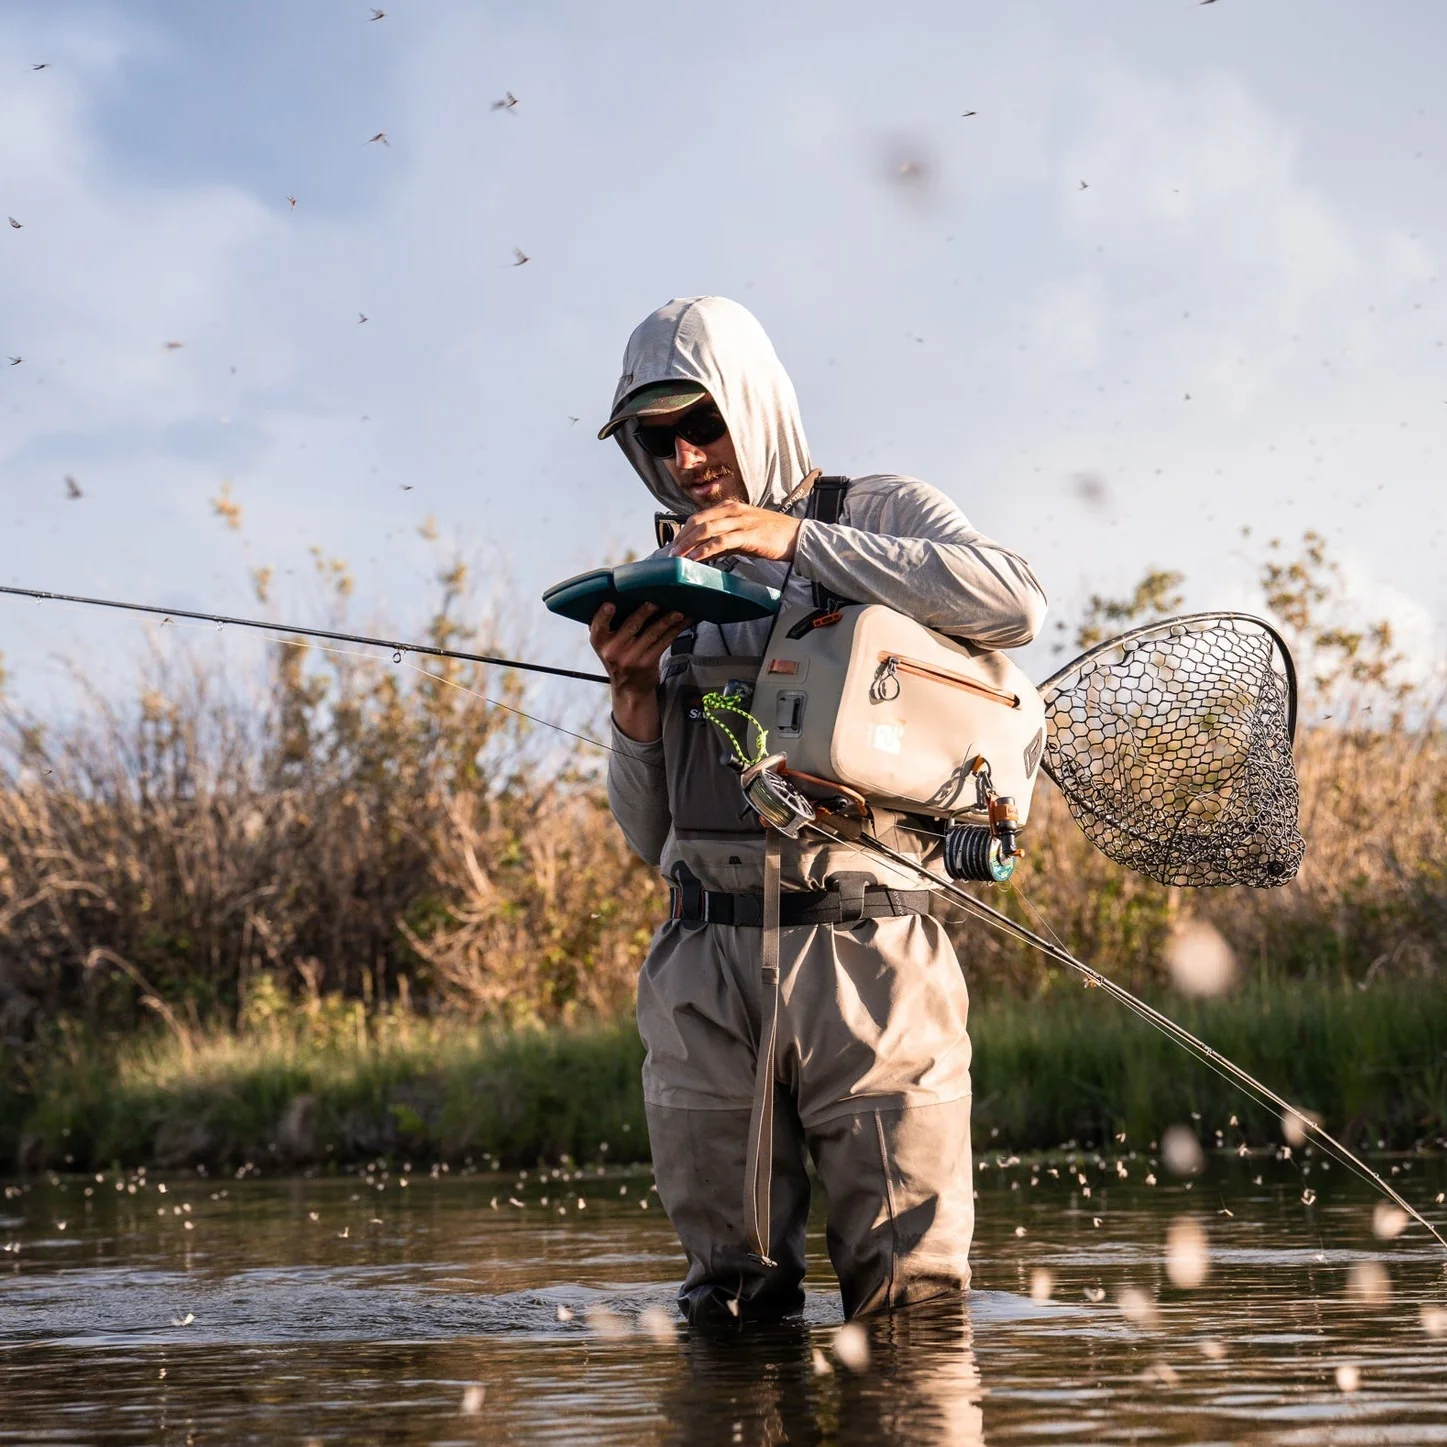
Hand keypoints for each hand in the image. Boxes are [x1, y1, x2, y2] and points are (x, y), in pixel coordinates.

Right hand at [588, 601, 687, 741]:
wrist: (629, 688)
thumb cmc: (619, 658)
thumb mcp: (607, 645)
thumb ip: (608, 627)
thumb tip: (622, 596)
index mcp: (600, 642)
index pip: (598, 626)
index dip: (603, 615)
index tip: (610, 605)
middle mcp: (613, 651)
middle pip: (631, 626)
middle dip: (645, 612)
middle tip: (656, 601)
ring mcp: (632, 658)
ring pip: (652, 633)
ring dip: (667, 620)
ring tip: (678, 611)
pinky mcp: (648, 662)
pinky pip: (664, 642)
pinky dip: (675, 630)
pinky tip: (684, 621)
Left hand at [669, 501, 799, 564]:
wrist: (797, 537)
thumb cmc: (771, 536)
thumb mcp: (743, 534)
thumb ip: (723, 540)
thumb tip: (703, 552)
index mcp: (731, 507)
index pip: (700, 516)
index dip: (684, 530)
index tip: (674, 544)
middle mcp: (734, 510)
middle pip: (699, 520)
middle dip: (682, 537)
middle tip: (671, 551)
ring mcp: (741, 521)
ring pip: (707, 529)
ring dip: (690, 543)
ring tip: (679, 556)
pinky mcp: (748, 535)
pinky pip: (722, 541)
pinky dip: (706, 550)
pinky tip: (697, 558)